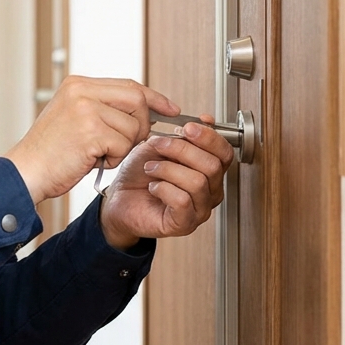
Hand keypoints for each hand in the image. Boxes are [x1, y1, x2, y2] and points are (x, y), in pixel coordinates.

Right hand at [2, 76, 179, 202]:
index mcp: (78, 84)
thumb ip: (104, 108)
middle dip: (141, 125)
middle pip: (137, 100)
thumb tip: (145, 108)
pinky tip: (92, 160)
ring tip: (97, 153)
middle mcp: (82, 90)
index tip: (171, 109)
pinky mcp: (90, 130)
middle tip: (125, 143)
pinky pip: (123, 144)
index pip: (129, 85)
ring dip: (122, 147)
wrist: (26, 172)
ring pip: (133, 126)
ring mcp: (86, 109)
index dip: (154, 98)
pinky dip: (113, 158)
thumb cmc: (51, 152)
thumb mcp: (75, 118)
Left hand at [99, 117, 234, 248]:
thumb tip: (205, 120)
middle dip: (182, 150)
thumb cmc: (140, 174)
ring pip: (197, 182)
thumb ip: (183, 135)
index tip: (187, 127)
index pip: (225, 153)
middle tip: (159, 145)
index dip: (209, 137)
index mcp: (209, 171)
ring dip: (168, 169)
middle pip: (212, 166)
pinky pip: (182, 200)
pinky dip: (163, 188)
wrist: (119, 198)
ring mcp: (200, 210)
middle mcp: (210, 192)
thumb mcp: (160, 146)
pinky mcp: (184, 224)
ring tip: (150, 168)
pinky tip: (153, 187)